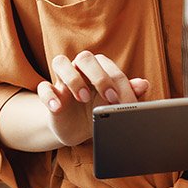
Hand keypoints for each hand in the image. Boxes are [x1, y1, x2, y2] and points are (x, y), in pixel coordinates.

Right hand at [36, 49, 150, 148]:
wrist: (78, 130)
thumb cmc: (100, 111)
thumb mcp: (115, 106)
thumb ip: (129, 94)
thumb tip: (144, 84)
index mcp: (99, 68)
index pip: (109, 68)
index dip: (119, 84)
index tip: (125, 103)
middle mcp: (80, 68)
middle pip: (86, 58)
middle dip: (99, 76)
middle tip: (110, 98)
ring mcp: (62, 79)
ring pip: (60, 62)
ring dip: (73, 79)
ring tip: (83, 98)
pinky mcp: (49, 93)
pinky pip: (44, 87)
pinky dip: (49, 95)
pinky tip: (57, 108)